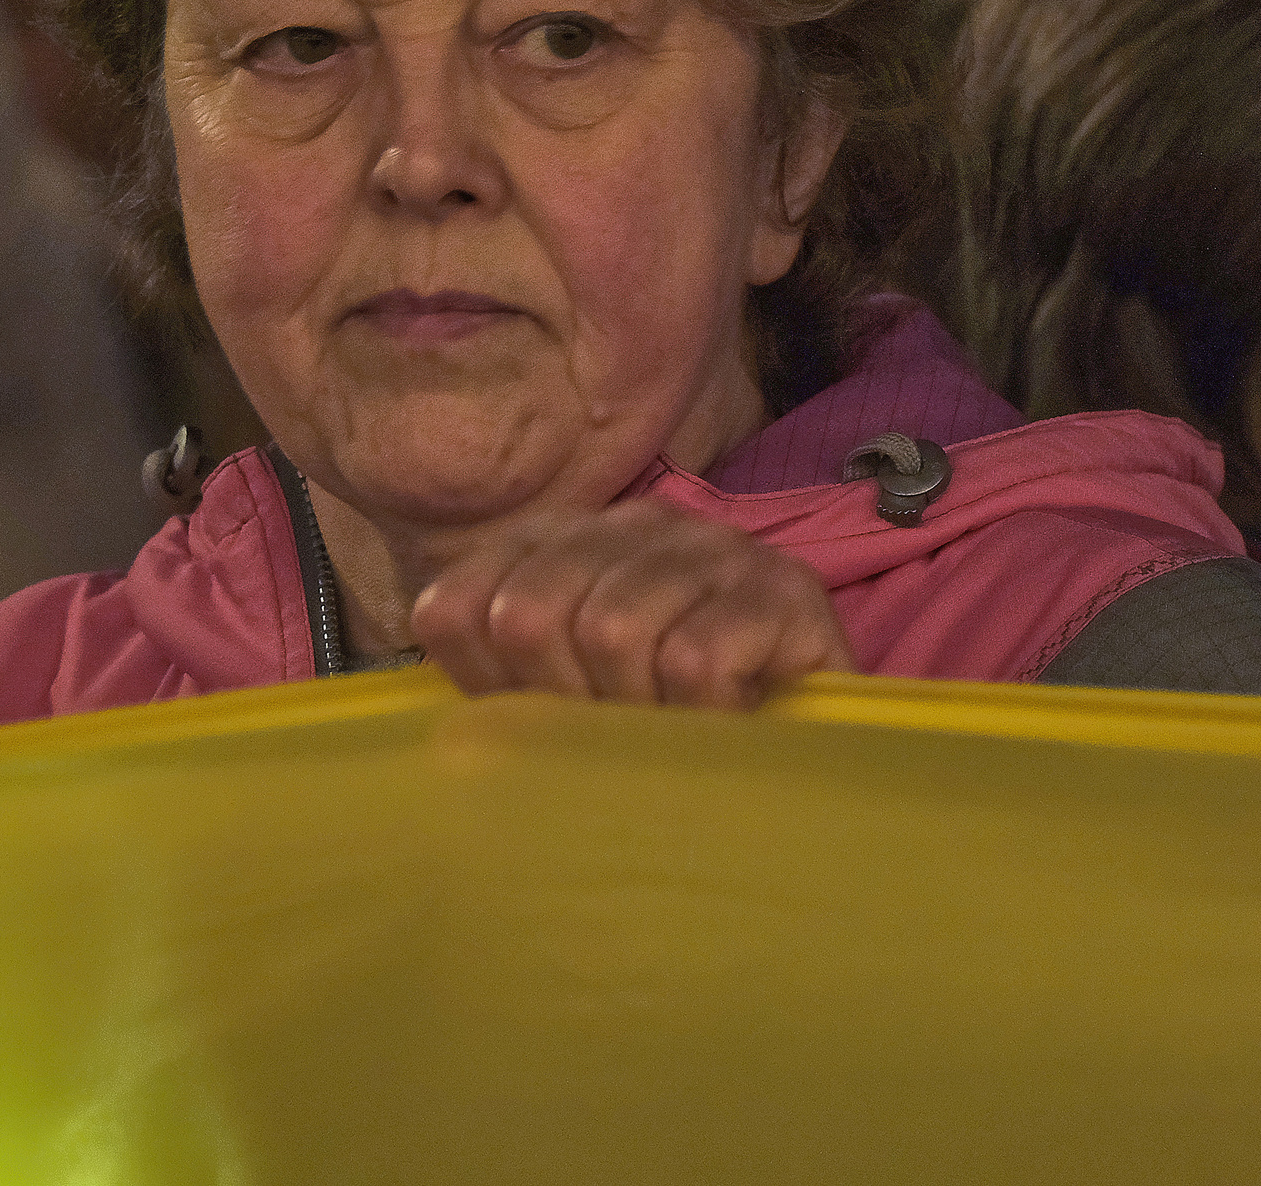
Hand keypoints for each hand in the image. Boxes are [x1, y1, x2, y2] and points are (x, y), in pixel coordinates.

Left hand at [409, 500, 851, 709]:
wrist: (821, 738)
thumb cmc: (678, 720)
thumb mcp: (573, 697)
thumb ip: (500, 681)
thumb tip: (439, 721)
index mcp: (562, 541)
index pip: (458, 603)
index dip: (487, 684)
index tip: (543, 719)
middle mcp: (634, 523)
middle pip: (529, 612)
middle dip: (564, 699)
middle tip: (618, 733)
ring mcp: (714, 548)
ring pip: (612, 630)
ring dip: (637, 709)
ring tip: (675, 725)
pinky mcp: (786, 589)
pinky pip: (694, 658)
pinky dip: (699, 712)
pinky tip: (726, 717)